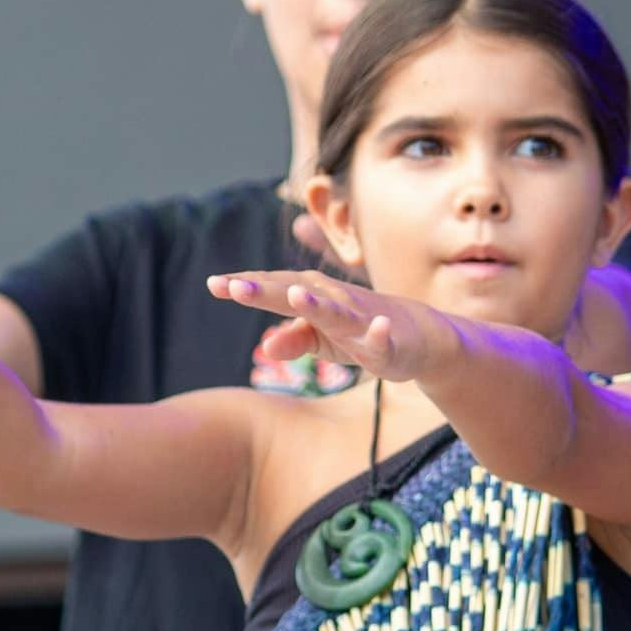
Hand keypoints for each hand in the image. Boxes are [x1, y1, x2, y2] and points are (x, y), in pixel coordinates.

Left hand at [206, 270, 445, 382]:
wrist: (416, 338)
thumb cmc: (360, 332)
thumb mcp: (322, 340)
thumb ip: (293, 339)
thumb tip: (265, 347)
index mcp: (315, 299)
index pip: (275, 290)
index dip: (247, 287)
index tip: (214, 283)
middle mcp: (335, 302)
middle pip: (297, 294)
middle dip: (267, 290)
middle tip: (234, 285)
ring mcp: (362, 321)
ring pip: (337, 312)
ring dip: (317, 303)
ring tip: (295, 294)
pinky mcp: (387, 344)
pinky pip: (383, 340)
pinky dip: (380, 334)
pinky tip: (377, 329)